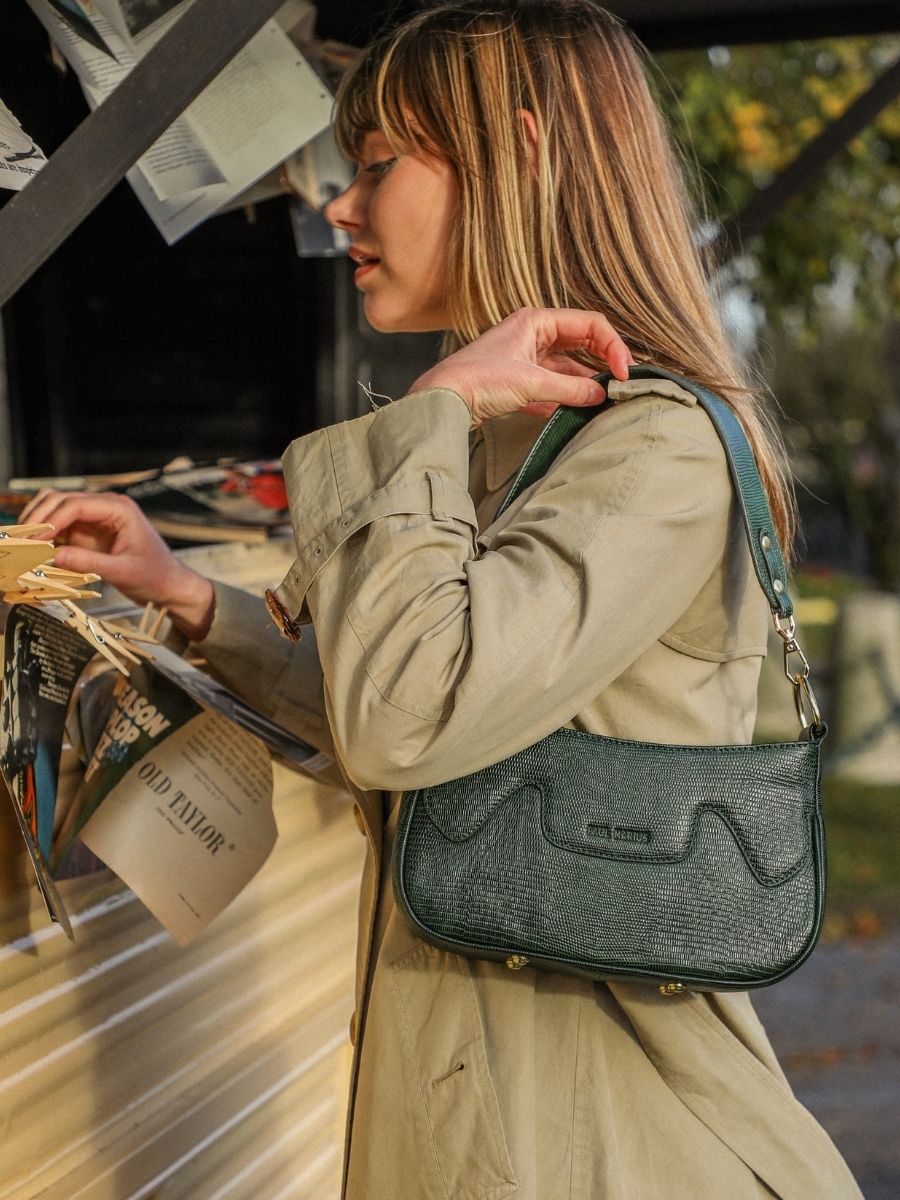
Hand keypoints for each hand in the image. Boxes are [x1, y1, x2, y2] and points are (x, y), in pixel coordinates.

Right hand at [16, 490, 214, 640]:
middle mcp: (105, 507)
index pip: (75, 504)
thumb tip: (53, 557)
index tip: (34, 540)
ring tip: (23, 546)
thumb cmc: (156, 576)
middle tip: (20, 543)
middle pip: (59, 500)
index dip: (50, 520)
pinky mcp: (88, 533)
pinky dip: (44, 537)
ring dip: (37, 525)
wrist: (170, 585)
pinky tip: (35, 552)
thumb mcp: (123, 572)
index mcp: (119, 508)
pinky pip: (59, 528)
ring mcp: (95, 518)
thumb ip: (88, 563)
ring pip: (54, 509)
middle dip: (37, 519)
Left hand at [409, 307, 634, 426]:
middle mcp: (533, 334)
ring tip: (602, 402)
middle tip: (623, 384)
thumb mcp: (531, 384)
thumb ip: (570, 390)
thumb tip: (601, 395)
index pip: (589, 325)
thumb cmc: (478, 380)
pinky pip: (552, 386)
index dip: (612, 347)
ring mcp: (526, 358)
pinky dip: (566, 398)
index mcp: (536, 321)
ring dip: (584, 384)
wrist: (442, 400)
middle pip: (582, 344)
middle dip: (603, 363)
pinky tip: (578, 411)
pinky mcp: (518, 381)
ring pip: (568, 368)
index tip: (624, 373)